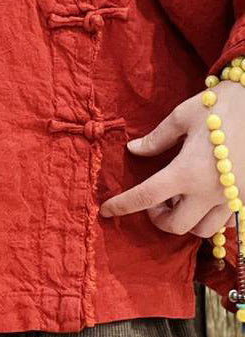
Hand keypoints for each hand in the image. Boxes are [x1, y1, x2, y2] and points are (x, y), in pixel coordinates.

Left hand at [99, 80, 244, 237]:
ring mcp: (231, 198)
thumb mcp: (182, 116)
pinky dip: (208, 218)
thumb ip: (156, 138)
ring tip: (178, 198)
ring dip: (184, 221)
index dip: (122, 205)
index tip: (106, 209)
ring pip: (202, 230)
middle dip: (157, 218)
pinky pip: (224, 223)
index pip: (146, 197)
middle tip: (153, 199)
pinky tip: (202, 198)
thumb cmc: (218, 106)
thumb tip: (134, 150)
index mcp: (187, 171)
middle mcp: (209, 192)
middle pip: (176, 226)